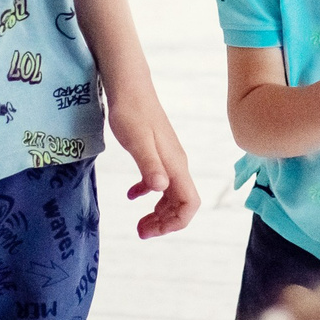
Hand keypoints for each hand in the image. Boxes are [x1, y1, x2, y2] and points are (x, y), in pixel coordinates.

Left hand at [107, 82, 200, 237]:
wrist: (129, 88)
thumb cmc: (131, 113)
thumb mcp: (136, 142)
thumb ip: (149, 165)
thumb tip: (160, 189)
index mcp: (175, 165)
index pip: (190, 203)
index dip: (176, 223)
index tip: (152, 230)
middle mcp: (176, 164)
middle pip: (182, 204)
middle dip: (164, 223)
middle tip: (140, 231)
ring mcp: (168, 159)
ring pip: (171, 194)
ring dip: (158, 212)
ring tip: (138, 222)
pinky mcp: (157, 153)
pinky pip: (159, 181)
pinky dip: (148, 193)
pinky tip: (131, 195)